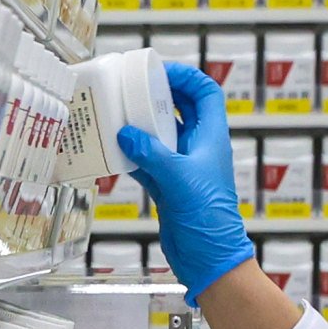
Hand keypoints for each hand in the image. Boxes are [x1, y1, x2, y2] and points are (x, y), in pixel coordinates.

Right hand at [113, 59, 251, 291]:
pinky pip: (148, 160)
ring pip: (162, 134)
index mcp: (212, 138)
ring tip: (119, 115)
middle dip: (159, 96)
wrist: (208, 257)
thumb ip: (151, 152)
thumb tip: (126, 132)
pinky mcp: (168, 186)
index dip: (186, 76)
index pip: (205, 93)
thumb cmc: (208, 217)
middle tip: (133, 88)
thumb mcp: (178, 177)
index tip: (161, 71)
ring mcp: (183, 167)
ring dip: (142, 125)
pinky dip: (132, 154)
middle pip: (181, 109)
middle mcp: (199, 148)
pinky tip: (115, 150)